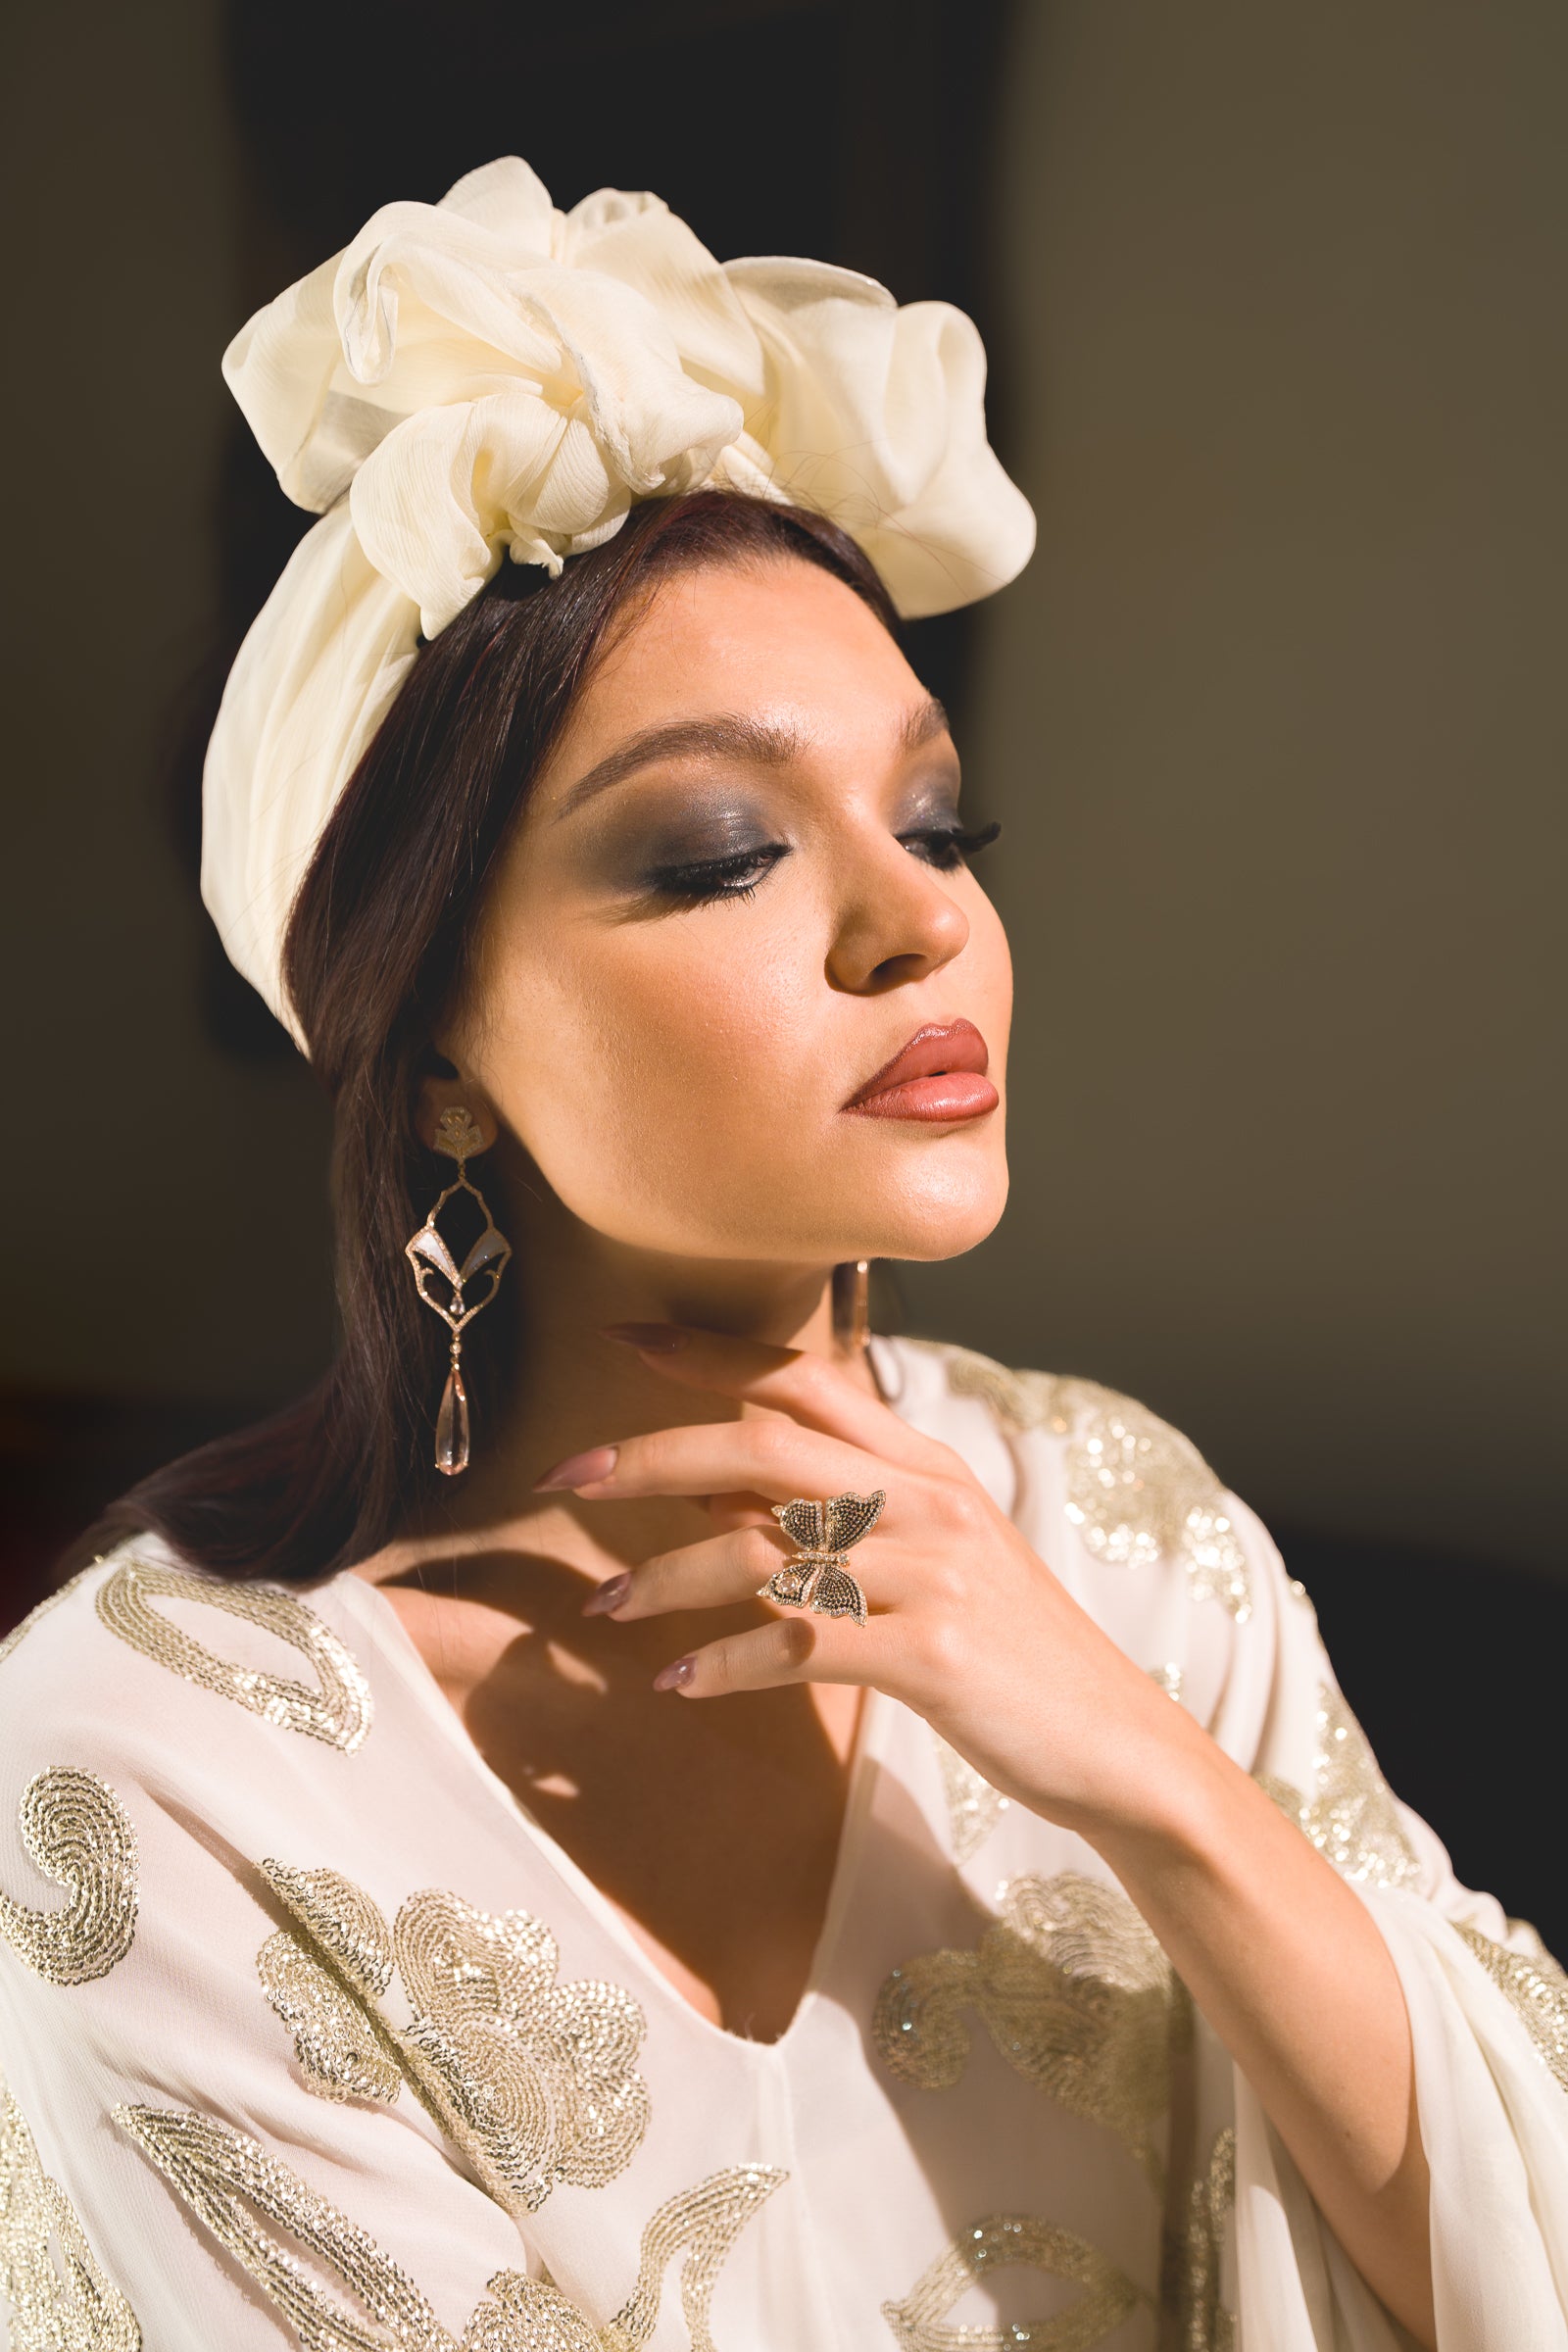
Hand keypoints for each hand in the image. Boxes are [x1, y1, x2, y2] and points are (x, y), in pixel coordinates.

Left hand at [535, 1323, 1215, 1846]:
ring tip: (606, 1610)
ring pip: (767, 1550)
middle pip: (763, 1448)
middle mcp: (926, 1499)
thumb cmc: (1005, 1650)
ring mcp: (933, 1574)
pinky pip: (801, 1645)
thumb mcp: (924, 1560)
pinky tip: (680, 1684)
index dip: (709, 1354)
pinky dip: (726, 1664)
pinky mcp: (933, 1654)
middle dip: (653, 1453)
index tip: (624, 1338)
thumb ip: (825, 1516)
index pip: (804, 1378)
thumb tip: (707, 1491)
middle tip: (567, 1474)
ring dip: (668, 1578)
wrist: (1115, 1742)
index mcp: (923, 1462)